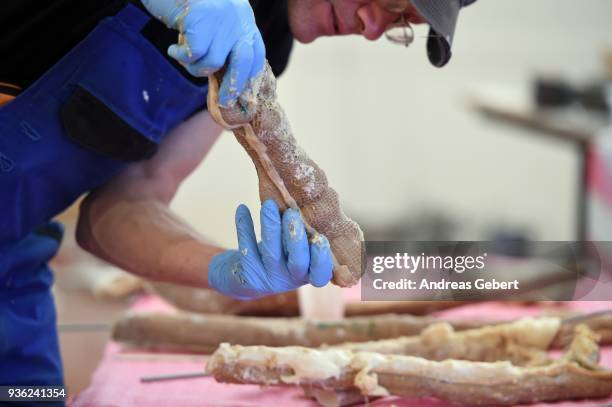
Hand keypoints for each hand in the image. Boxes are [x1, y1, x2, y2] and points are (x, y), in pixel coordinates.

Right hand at [141, 0, 264, 105]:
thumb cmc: (185, 4)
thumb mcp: (213, 23)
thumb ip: (222, 44)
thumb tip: (225, 83)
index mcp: (244, 20)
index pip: (256, 55)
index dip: (249, 78)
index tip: (242, 97)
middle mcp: (238, 18)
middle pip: (244, 62)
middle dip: (233, 87)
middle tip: (224, 103)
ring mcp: (221, 17)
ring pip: (214, 62)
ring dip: (195, 67)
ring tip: (182, 56)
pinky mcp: (201, 17)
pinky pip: (195, 54)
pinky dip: (182, 57)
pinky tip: (173, 50)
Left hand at [208, 200, 333, 299]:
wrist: (250, 277)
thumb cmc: (282, 254)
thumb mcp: (296, 247)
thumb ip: (303, 233)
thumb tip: (302, 202)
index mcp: (309, 272)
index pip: (320, 272)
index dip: (322, 258)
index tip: (320, 238)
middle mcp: (292, 279)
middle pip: (297, 262)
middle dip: (295, 238)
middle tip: (291, 214)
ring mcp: (270, 279)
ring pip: (271, 253)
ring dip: (270, 226)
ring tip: (268, 205)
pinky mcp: (249, 276)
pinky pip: (247, 249)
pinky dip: (245, 227)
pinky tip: (242, 209)